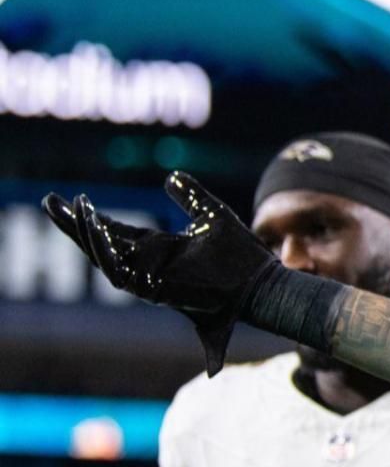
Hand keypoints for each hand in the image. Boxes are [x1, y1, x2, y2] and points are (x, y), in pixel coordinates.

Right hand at [43, 172, 276, 375]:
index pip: (115, 233)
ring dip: (87, 235)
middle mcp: (150, 266)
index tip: (73, 199)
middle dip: (74, 225)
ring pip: (104, 259)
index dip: (92, 218)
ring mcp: (151, 280)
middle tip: (50, 202)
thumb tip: (170, 175)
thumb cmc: (242, 254)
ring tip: (74, 210)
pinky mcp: (157, 291)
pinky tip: (98, 231)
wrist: (261, 281)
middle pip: (100, 244)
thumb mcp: (211, 214)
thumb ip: (189, 196)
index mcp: (159, 251)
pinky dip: (108, 253)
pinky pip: (121, 273)